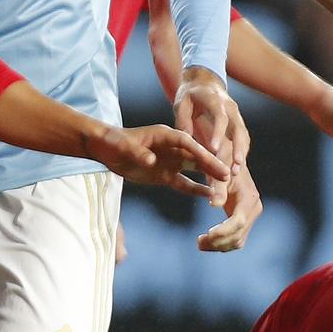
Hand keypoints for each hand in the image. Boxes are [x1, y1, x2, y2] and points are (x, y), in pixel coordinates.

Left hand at [85, 124, 228, 202]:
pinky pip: (183, 183)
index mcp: (166, 135)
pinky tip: (210, 196)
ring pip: (193, 170)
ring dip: (209, 177)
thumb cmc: (112, 141)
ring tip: (226, 186)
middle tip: (228, 175)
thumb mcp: (122, 145)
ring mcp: (170, 161)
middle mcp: (172, 147)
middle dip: (212, 165)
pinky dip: (196, 189)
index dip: (201, 150)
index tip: (215, 159)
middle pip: (196, 156)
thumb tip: (151, 161)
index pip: (187, 142)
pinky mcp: (164, 175)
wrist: (103, 148)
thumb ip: (137, 152)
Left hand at [174, 68, 248, 178]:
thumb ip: (183, 119)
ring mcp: (237, 115)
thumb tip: (186, 138)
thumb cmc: (190, 94)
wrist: (205, 82)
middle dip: (238, 148)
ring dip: (241, 153)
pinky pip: (243, 138)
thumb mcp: (181, 102)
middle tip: (234, 167)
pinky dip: (241, 152)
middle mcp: (230, 107)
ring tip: (235, 172)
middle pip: (238, 128)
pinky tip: (236, 167)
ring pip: (244, 135)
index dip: (218, 133)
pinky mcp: (238, 123)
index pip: (220, 117)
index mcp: (215, 99)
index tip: (214, 149)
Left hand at [197, 163, 261, 251]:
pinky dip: (222, 244)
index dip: (223, 231)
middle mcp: (254, 209)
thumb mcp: (220, 173)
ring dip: (219, 246)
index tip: (207, 234)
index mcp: (249, 198)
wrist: (232, 159)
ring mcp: (250, 216)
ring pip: (238, 241)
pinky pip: (236, 238)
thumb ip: (218, 189)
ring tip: (200, 243)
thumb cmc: (224, 163)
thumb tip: (215, 204)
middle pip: (238, 234)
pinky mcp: (244, 220)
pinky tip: (206, 242)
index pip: (238, 222)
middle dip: (218, 241)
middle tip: (198, 242)